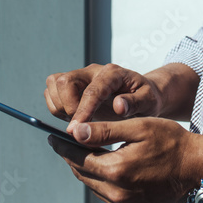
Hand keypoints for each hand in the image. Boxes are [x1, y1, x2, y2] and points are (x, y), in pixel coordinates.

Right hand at [44, 63, 163, 133]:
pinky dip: (56, 108)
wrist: (143, 95)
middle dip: (66, 106)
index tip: (77, 130)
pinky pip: (52, 93)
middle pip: (64, 81)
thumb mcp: (149, 102)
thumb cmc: (147, 98)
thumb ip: (135, 103)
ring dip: (59, 107)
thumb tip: (118, 105)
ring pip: (54, 85)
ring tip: (78, 123)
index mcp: (112, 74)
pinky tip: (74, 119)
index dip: (82, 111)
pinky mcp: (72, 86)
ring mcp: (81, 77)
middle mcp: (93, 72)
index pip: (92, 90)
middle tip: (80, 127)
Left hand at [47, 117, 202, 202]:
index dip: (63, 147)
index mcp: (117, 170)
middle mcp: (119, 194)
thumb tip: (75, 132)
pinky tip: (110, 171)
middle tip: (67, 145)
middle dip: (74, 159)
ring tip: (88, 155)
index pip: (78, 159)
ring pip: (96, 188)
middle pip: (84, 176)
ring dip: (90, 172)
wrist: (199, 167)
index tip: (53, 138)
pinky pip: (111, 199)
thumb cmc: (172, 142)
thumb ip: (104, 131)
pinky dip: (106, 185)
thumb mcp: (138, 128)